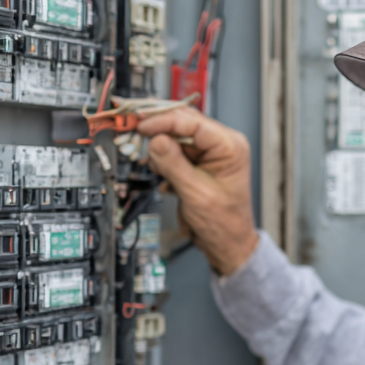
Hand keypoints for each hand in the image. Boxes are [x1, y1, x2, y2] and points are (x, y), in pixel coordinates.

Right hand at [136, 107, 257, 274]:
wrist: (225, 244)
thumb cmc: (224, 223)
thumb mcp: (196, 193)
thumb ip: (174, 165)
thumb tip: (155, 140)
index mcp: (230, 147)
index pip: (193, 122)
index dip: (165, 121)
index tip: (142, 125)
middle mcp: (221, 145)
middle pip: (182, 125)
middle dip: (158, 131)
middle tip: (134, 134)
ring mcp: (208, 154)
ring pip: (174, 138)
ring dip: (158, 149)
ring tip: (153, 165)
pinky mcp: (196, 163)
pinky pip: (173, 152)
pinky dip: (162, 161)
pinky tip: (163, 177)